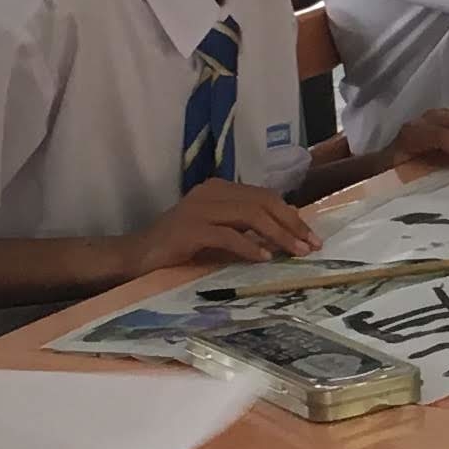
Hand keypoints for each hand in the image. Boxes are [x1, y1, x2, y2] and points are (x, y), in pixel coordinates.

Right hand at [138, 179, 324, 271]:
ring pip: (249, 215)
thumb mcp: (220, 234)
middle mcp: (211, 192)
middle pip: (263, 202)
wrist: (137, 256)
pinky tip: (264, 258)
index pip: (265, 197)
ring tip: (295, 253)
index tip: (312, 238)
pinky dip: (249, 246)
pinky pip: (227, 235)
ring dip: (277, 235)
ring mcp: (198, 208)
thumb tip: (286, 237)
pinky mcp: (189, 229)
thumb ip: (246, 230)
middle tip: (311, 246)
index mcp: (220, 189)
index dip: (292, 216)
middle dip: (291, 224)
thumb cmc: (180, 248)